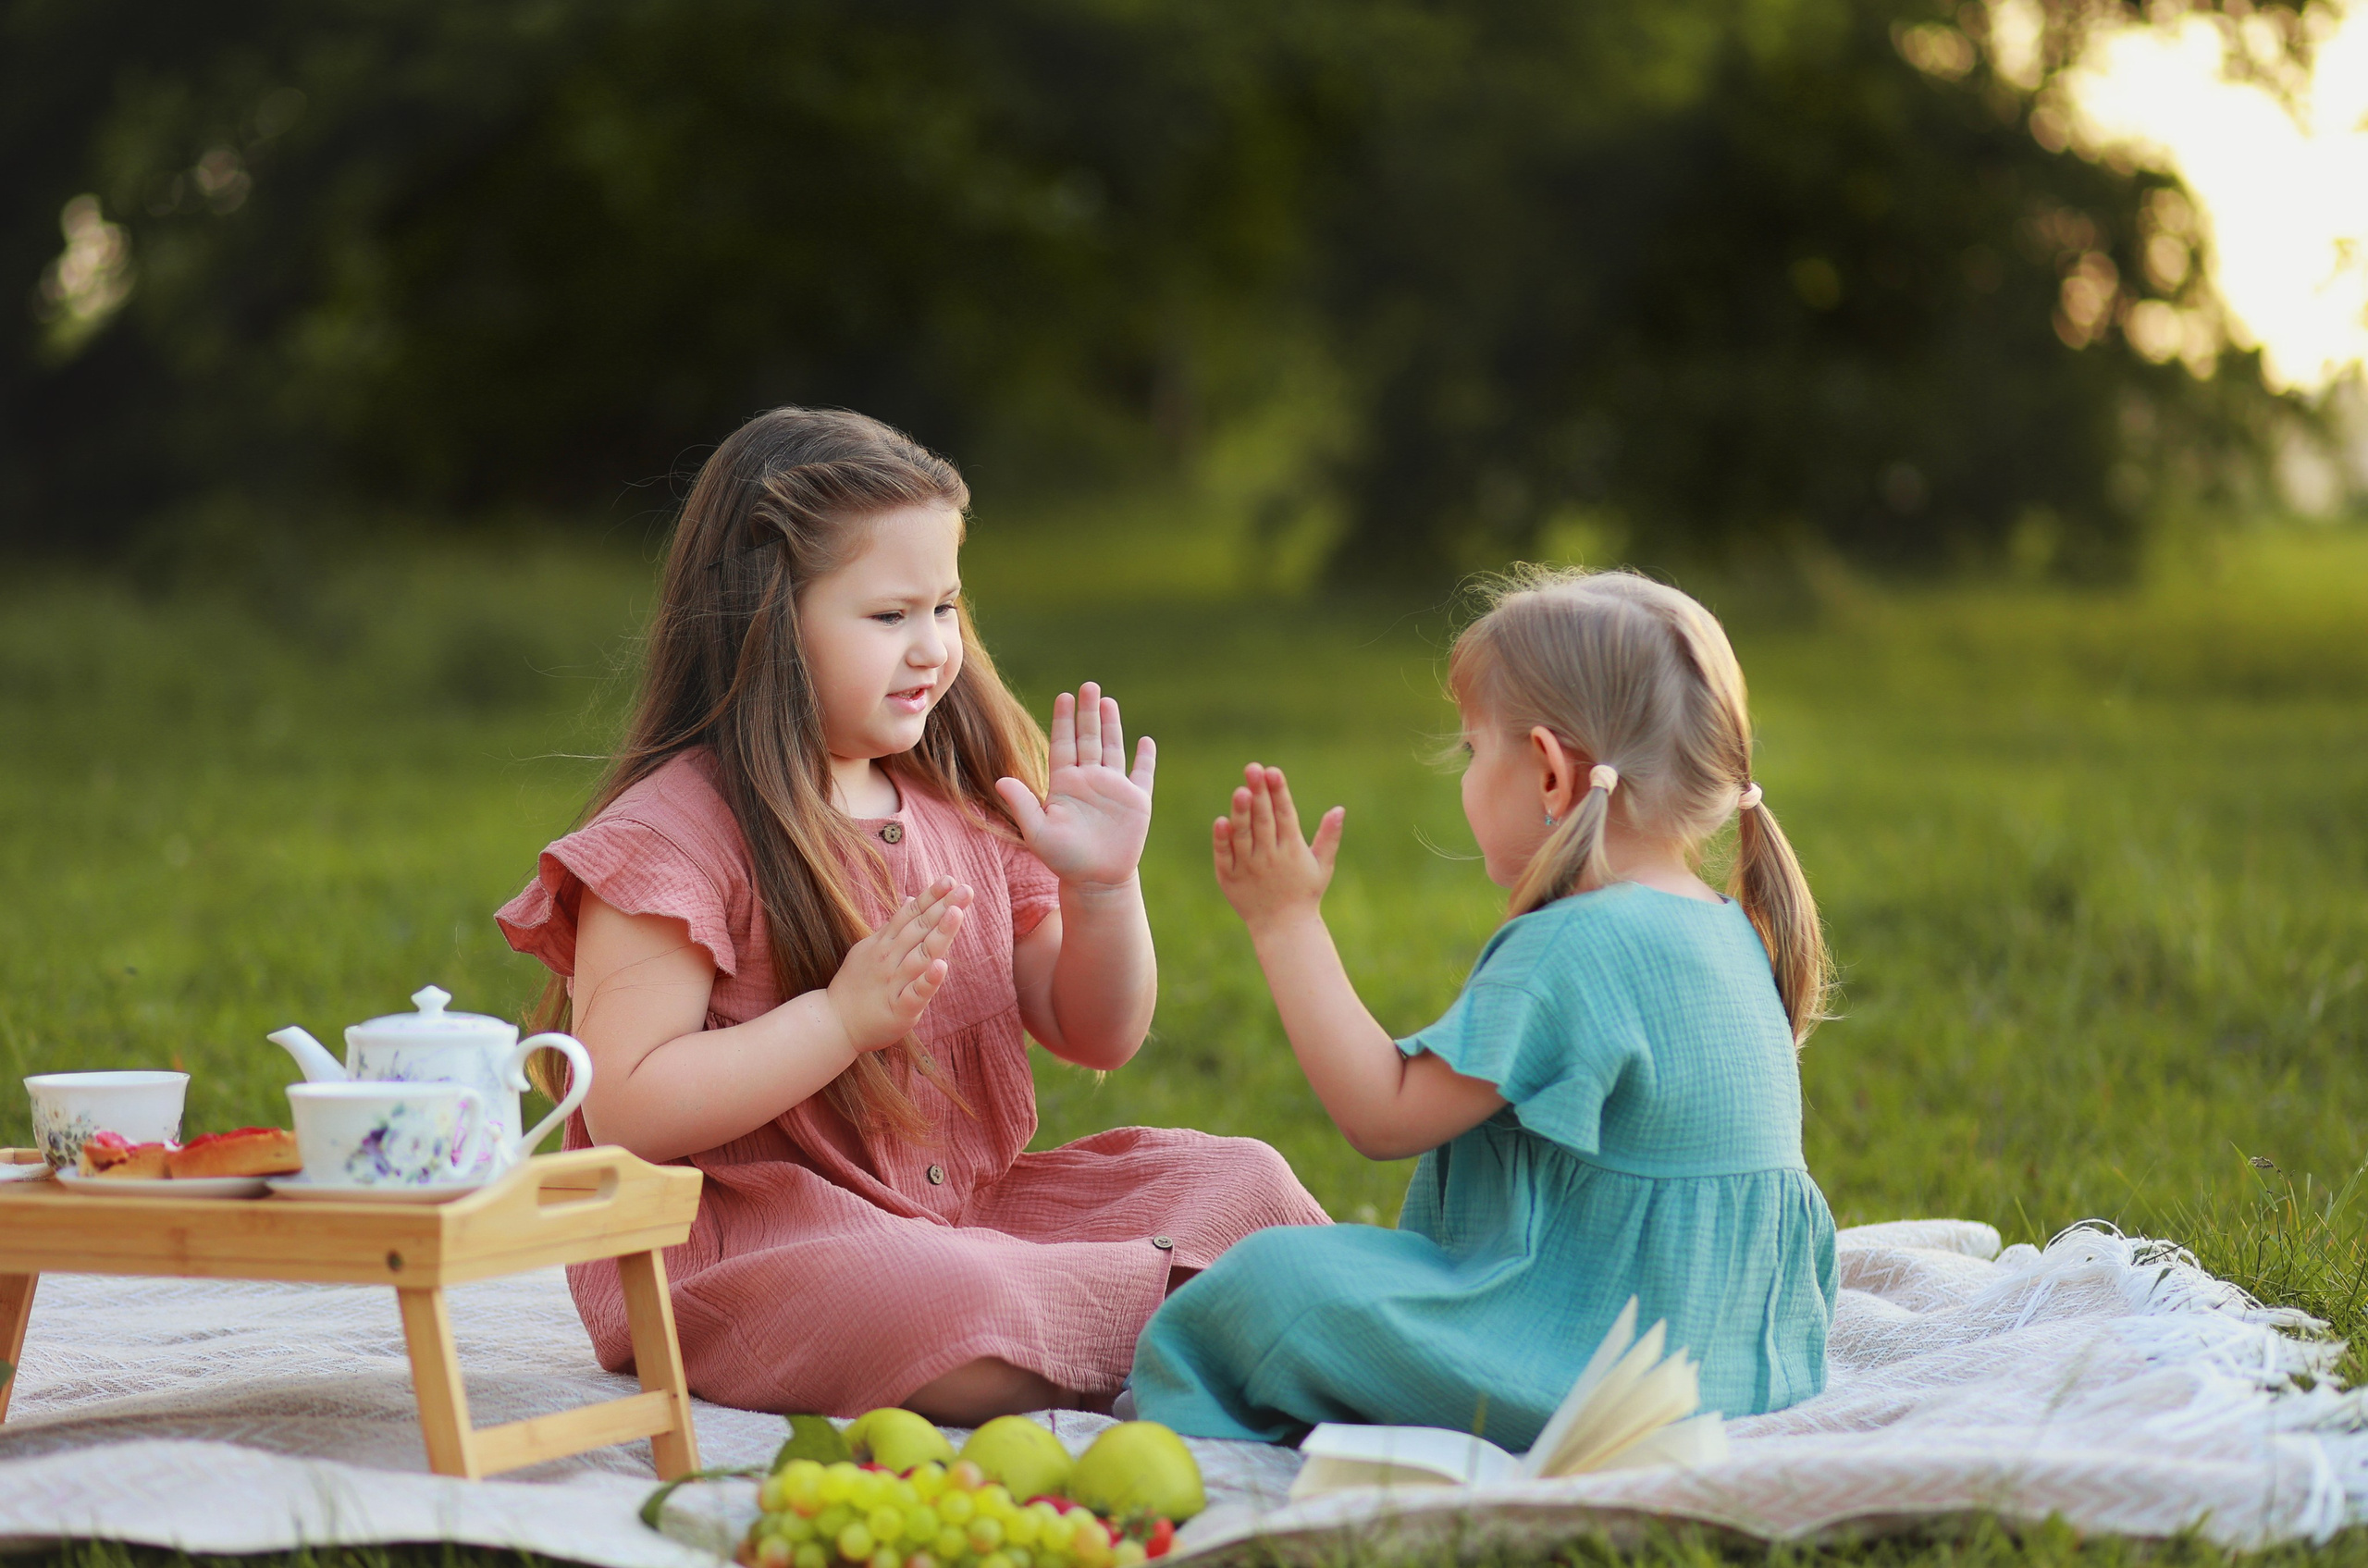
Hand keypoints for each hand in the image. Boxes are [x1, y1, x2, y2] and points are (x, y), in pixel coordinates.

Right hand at [826, 876, 970, 1052]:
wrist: (833, 1023)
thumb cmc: (857, 985)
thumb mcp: (871, 948)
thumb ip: (894, 926)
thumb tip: (912, 898)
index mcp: (884, 944)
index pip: (910, 915)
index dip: (930, 897)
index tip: (950, 880)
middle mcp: (889, 959)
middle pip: (919, 929)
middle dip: (943, 908)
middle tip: (966, 889)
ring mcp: (893, 983)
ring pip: (920, 955)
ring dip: (939, 934)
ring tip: (957, 913)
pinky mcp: (899, 1009)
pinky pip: (915, 993)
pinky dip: (928, 980)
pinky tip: (942, 966)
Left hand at [995, 682, 1156, 888]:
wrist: (1096, 880)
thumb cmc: (1064, 859)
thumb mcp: (1038, 833)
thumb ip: (1022, 805)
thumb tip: (1000, 780)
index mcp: (1065, 784)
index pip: (1064, 744)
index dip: (1064, 720)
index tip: (1064, 696)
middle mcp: (1089, 780)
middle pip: (1088, 738)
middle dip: (1088, 712)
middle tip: (1088, 686)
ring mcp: (1114, 789)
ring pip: (1112, 748)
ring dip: (1111, 725)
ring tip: (1108, 701)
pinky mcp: (1137, 802)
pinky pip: (1142, 774)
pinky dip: (1146, 758)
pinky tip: (1146, 740)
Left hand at [1213, 763, 1343, 934]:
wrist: (1283, 928)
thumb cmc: (1304, 893)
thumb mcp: (1322, 865)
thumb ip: (1329, 836)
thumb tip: (1339, 809)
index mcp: (1292, 850)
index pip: (1285, 815)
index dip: (1279, 792)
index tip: (1273, 771)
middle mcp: (1270, 857)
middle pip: (1264, 820)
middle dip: (1259, 794)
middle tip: (1253, 768)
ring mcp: (1248, 867)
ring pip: (1243, 836)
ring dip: (1241, 813)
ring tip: (1240, 790)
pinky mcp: (1229, 878)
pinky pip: (1225, 856)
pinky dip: (1222, 841)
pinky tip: (1221, 821)